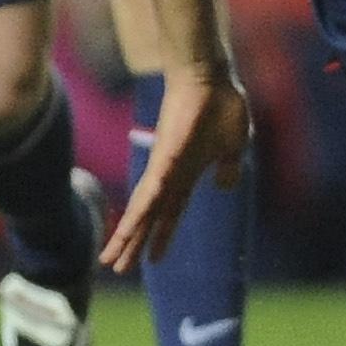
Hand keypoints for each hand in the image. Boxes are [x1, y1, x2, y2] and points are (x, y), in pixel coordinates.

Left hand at [100, 67, 247, 270]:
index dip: (161, 236)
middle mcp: (170, 174)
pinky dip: (141, 209)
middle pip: (149, 217)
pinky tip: (131, 226)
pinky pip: (152, 188)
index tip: (153, 260)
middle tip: (116, 268)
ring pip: (143, 209)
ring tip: (111, 260)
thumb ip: (228, 166)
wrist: (211, 76)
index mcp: (187, 175)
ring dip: (128, 235)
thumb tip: (224, 183)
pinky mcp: (165, 156)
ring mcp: (165, 166)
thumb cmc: (221, 104)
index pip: (170, 212)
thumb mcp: (234, 144)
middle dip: (134, 244)